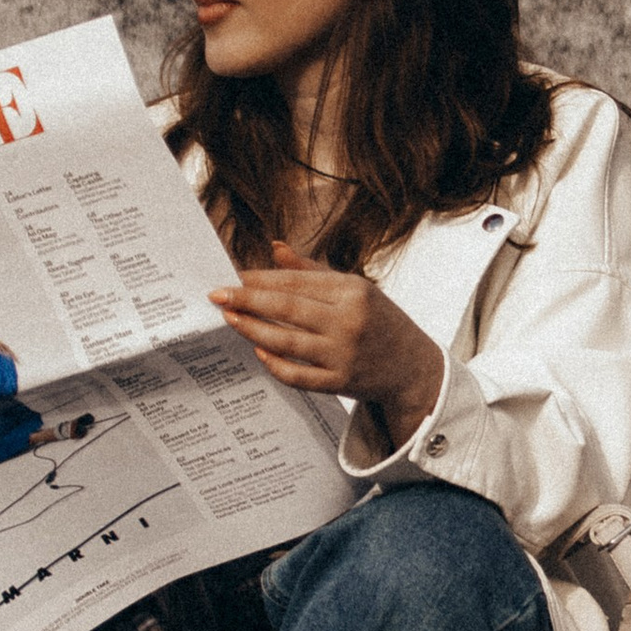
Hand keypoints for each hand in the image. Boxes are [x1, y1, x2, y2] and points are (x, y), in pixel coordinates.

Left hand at [215, 247, 445, 442]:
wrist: (412, 367)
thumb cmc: (379, 321)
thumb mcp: (355, 289)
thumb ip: (312, 271)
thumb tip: (275, 247)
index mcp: (353, 292)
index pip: (297, 282)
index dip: (262, 279)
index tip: (235, 276)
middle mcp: (349, 321)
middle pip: (287, 309)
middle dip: (247, 300)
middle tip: (217, 294)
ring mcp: (343, 355)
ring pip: (286, 342)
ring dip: (252, 329)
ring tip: (229, 318)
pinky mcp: (339, 383)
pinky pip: (297, 376)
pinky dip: (274, 364)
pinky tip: (258, 350)